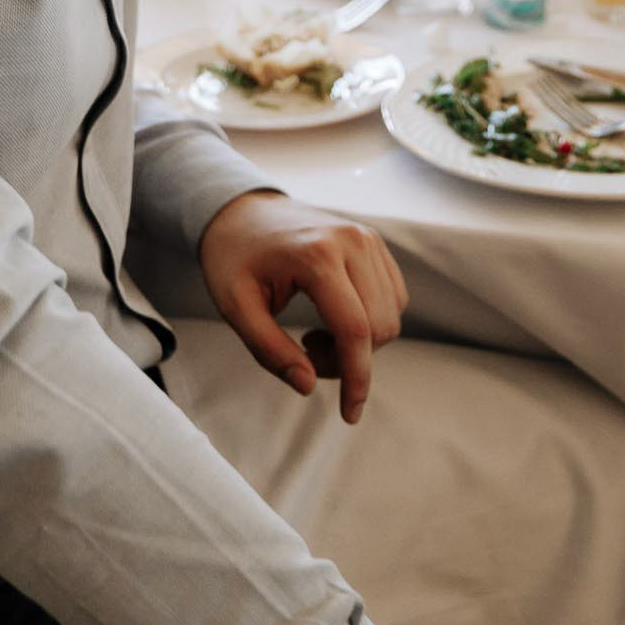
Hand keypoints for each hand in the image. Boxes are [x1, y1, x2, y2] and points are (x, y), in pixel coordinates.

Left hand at [197, 190, 406, 423]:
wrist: (241, 210)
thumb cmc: (232, 257)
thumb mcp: (235, 307)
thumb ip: (269, 350)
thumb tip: (307, 385)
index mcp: (317, 256)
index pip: (355, 330)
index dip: (356, 379)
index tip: (349, 413)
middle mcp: (352, 242)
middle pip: (378, 327)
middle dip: (348, 360)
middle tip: (305, 353)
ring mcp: (367, 239)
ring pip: (390, 316)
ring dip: (359, 342)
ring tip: (314, 334)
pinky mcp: (374, 243)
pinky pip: (392, 298)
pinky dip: (370, 321)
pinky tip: (333, 317)